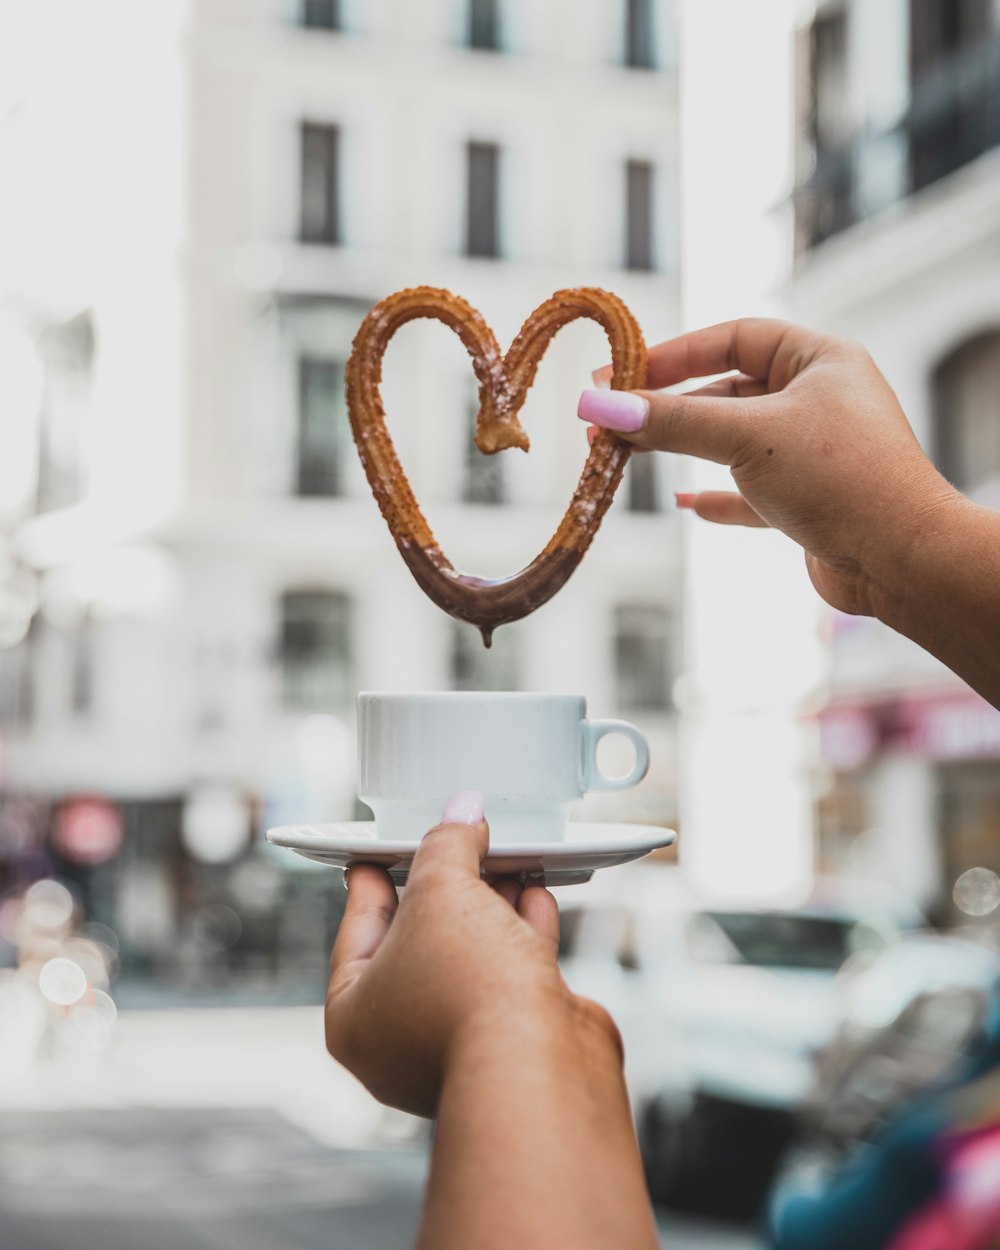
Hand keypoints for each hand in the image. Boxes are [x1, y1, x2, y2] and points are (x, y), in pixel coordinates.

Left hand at [325, 790, 613, 1118]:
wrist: (542, 1069)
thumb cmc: (468, 994)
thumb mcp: (442, 890)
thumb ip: (447, 845)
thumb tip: (462, 813)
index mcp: (354, 1016)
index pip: (358, 925)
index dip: (377, 874)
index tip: (387, 845)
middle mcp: (400, 1039)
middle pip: (419, 939)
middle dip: (445, 885)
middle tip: (457, 840)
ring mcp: (459, 1045)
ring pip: (470, 955)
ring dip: (489, 903)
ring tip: (504, 858)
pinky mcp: (513, 1043)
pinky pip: (512, 973)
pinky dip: (523, 930)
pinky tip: (534, 895)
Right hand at [581, 319, 958, 615]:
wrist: (901, 560)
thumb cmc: (839, 478)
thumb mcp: (746, 437)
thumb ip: (672, 421)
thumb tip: (599, 407)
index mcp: (820, 361)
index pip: (734, 337)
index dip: (674, 354)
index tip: (620, 374)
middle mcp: (820, 399)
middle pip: (727, 389)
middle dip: (669, 406)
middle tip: (611, 417)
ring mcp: (815, 452)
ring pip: (734, 441)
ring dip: (685, 447)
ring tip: (628, 454)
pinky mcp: (809, 502)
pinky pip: (750, 491)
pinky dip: (717, 496)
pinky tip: (687, 504)